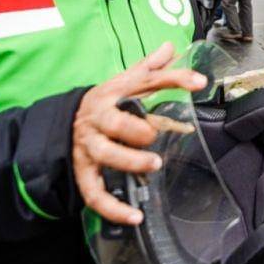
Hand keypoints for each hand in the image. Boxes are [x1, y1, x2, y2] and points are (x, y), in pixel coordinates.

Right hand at [72, 42, 206, 224]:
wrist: (64, 124)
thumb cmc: (106, 104)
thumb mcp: (124, 82)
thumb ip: (149, 68)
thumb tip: (169, 46)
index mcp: (112, 93)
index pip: (144, 82)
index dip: (172, 78)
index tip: (199, 81)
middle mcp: (99, 120)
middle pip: (114, 124)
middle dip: (136, 130)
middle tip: (155, 135)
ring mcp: (89, 147)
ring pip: (105, 155)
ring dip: (129, 161)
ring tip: (152, 165)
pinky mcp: (84, 173)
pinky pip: (95, 194)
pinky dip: (113, 209)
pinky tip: (135, 216)